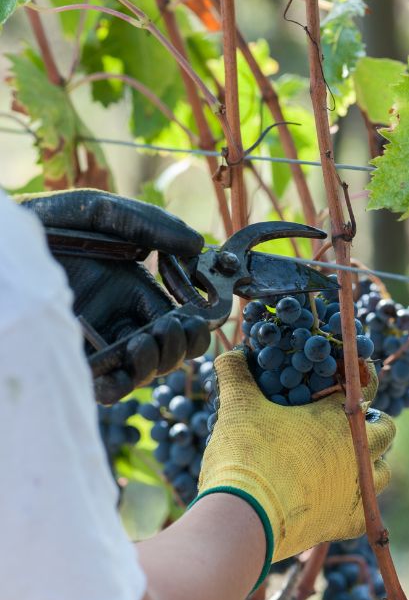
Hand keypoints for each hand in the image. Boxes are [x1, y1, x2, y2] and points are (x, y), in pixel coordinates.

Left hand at [22, 189, 209, 403]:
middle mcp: (120, 320)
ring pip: (145, 372)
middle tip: (173, 328)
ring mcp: (98, 343)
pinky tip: (126, 362)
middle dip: (183, 346)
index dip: (197, 323)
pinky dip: (124, 384)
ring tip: (146, 341)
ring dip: (158, 363)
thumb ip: (148, 222)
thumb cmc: (46, 223)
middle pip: (170, 351)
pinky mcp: (74, 359)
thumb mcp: (99, 213)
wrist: (4, 242)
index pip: (179, 319)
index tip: (198, 314)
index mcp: (134, 290)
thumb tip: (198, 243)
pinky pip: (107, 386)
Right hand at [196, 350, 395, 582]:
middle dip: (368, 422)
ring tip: (341, 460)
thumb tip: (231, 354)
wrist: (242, 519)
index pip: (366, 385)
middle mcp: (358, 451)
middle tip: (340, 422)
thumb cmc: (246, 455)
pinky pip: (369, 512)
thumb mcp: (237, 406)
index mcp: (339, 417)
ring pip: (381, 471)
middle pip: (384, 428)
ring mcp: (357, 489)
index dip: (358, 377)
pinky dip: (357, 503)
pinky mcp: (347, 523)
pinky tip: (337, 498)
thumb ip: (236, 374)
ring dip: (368, 462)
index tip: (347, 377)